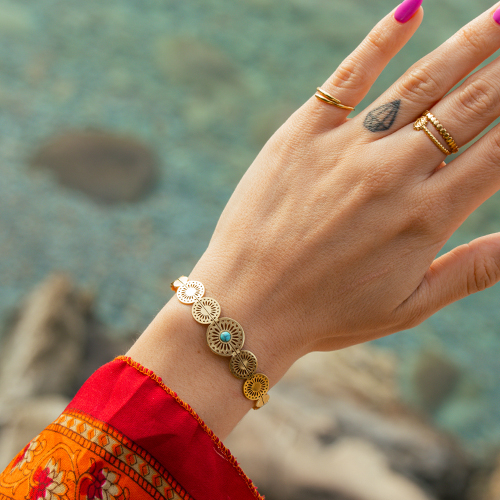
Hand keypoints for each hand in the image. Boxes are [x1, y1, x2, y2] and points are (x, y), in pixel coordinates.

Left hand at [192, 2, 499, 360]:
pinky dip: (380, 42)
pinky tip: (411, 10)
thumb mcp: (408, 307)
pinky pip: (347, 79)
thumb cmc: (327, 314)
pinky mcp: (300, 135)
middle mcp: (393, 174)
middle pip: (470, 105)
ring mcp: (345, 149)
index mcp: (426, 217)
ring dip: (466, 45)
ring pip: (419, 84)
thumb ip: (472, 271)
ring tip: (499, 16)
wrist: (248, 307)